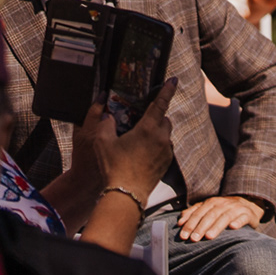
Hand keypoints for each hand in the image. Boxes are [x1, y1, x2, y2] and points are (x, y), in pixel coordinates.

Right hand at [78, 78, 177, 200]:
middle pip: (164, 119)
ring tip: (138, 139)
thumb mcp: (102, 142)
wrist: (126, 194)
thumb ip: (104, 124)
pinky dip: (157, 145)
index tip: (173, 80)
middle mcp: (162, 137)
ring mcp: (167, 151)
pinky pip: (165, 147)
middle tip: (140, 119)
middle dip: (155, 116)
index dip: (166, 90)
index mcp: (148, 128)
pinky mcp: (167, 162)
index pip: (160, 104)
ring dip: (156, 131)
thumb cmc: (113, 167)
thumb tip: (108, 116)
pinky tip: (141, 153)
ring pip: (165, 134)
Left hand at [179, 195, 261, 240]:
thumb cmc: (224, 210)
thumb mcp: (209, 209)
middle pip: (210, 215)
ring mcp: (237, 208)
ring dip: (216, 227)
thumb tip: (179, 222)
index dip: (190, 223)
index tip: (183, 235)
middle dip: (201, 227)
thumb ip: (194, 213)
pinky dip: (238, 222)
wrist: (249, 205)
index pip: (199, 213)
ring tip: (209, 237)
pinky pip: (243, 218)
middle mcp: (224, 203)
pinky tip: (233, 227)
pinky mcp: (248, 214)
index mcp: (212, 202)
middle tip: (194, 239)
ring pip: (225, 217)